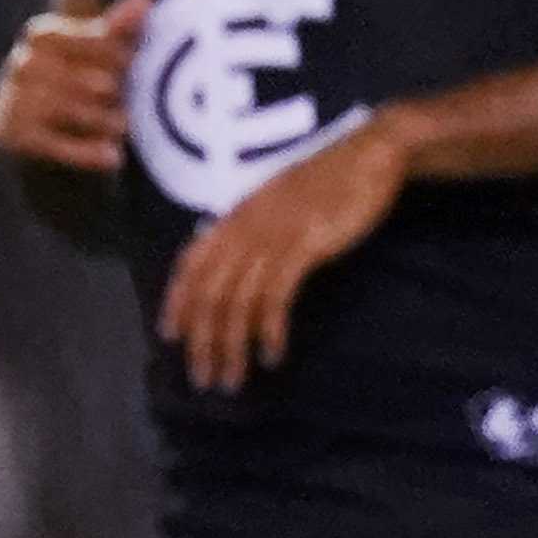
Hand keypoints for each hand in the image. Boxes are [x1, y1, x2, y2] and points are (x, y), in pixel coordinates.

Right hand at [0, 0, 153, 171]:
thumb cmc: (86, 99)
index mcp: (42, 35)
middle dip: (108, 91)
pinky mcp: (6, 135)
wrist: (52, 164)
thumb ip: (119, 33)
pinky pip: (54, 143)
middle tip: (127, 103)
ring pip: (66, 108)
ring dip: (102, 121)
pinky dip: (86, 152)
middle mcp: (20, 63)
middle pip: (78, 75)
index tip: (131, 65)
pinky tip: (112, 156)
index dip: (110, 53)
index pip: (83, 38)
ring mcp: (10, 100)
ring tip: (124, 127)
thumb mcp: (105, 65)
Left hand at [159, 113, 411, 390]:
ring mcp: (272, 236)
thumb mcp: (274, 204)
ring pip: (237, 300)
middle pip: (208, 292)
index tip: (169, 336)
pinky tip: (271, 356)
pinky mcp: (303, 246)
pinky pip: (276, 296)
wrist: (368, 156)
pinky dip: (270, 330)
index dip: (177, 301)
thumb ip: (250, 230)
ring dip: (231, 346)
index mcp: (233, 217)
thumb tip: (230, 263)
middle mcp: (243, 227)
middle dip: (201, 340)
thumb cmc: (325, 182)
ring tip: (231, 380)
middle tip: (202, 379)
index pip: (190, 264)